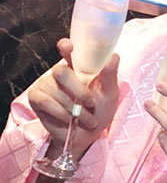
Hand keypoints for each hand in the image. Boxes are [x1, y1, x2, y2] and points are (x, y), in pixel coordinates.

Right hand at [27, 38, 120, 157]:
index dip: (66, 47)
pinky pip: (45, 101)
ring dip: (73, 108)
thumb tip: (114, 56)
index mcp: (79, 68)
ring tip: (86, 119)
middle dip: (78, 90)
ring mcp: (46, 84)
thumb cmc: (99, 112)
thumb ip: (109, 76)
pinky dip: (60, 112)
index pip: (68, 51)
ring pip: (55, 89)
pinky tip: (69, 120)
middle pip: (61, 71)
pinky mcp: (36, 98)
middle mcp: (60, 73)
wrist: (86, 136)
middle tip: (91, 104)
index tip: (67, 46)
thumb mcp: (109, 95)